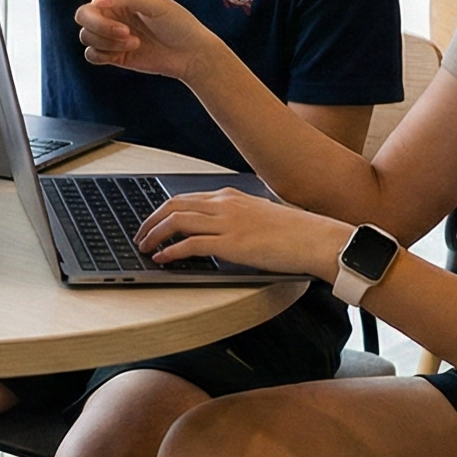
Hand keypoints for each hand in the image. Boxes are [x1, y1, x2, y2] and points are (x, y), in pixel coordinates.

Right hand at [23, 0, 223, 81]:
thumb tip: (97, 0)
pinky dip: (104, 56)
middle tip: (126, 33)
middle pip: (81, 15)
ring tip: (133, 43)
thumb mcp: (156, 3)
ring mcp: (109, 32)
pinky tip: (122, 55)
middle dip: (101, 26)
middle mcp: (109, 10)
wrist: (189, 55)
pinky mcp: (111, 53)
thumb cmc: (178, 24)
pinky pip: (91, 55)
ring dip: (107, 42)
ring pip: (85, 36)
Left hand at [134, 189, 349, 275]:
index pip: (185, 197)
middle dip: (150, 220)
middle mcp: (225, 204)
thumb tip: (218, 234)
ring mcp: (227, 223)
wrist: (316, 239)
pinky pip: (190, 245)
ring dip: (154, 234)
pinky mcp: (231, 244)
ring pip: (176, 221)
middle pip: (173, 205)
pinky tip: (163, 259)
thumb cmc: (294, 232)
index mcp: (231, 196)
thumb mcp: (259, 216)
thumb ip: (237, 219)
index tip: (151, 221)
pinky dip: (171, 251)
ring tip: (144, 247)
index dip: (163, 209)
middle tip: (140, 235)